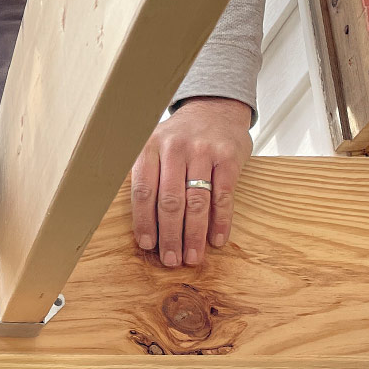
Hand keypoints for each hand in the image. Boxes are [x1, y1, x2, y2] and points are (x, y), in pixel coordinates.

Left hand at [131, 97, 251, 266]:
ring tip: (192, 257)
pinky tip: (216, 240)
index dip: (144, 221)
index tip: (146, 245)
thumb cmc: (179, 137)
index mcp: (150, 147)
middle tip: (171, 260)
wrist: (214, 109)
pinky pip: (223, 196)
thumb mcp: (154, 145)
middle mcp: (174, 148)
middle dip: (169, 235)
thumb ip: (146, 174)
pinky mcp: (228, 158)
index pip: (143, 191)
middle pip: (170, 201)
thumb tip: (139, 221)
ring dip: (194, 235)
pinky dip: (220, 221)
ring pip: (196, 202)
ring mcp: (203, 152)